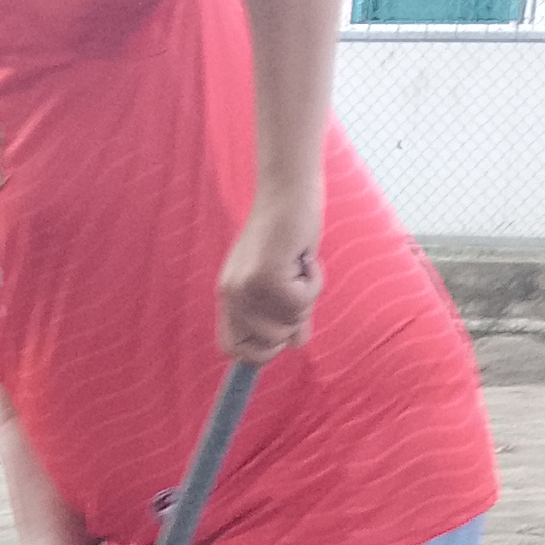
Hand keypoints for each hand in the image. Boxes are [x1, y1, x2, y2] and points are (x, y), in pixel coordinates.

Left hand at [218, 185, 322, 362]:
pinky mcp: (266, 275)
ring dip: (307, 297)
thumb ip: (289, 313)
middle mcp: (231, 294)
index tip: (284, 337)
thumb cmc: (289, 233)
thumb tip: (296, 344)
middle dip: (294, 321)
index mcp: (229, 297)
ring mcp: (246, 286)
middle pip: (267, 344)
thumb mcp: (287, 279)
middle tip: (298, 284)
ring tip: (299, 265)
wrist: (290, 191)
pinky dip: (315, 282)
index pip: (232, 348)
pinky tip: (305, 257)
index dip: (260, 352)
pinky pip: (301, 302)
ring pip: (288, 323)